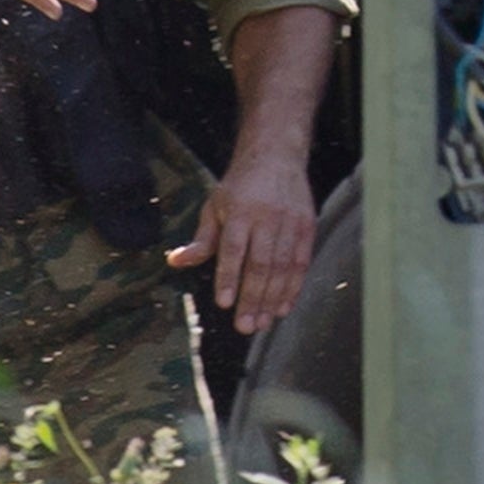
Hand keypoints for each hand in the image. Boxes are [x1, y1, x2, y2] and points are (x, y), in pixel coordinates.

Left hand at [171, 150, 325, 333]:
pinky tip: (283, 307)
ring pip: (282, 267)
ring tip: (262, 323)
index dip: (229, 277)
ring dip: (272, 298)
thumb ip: (201, 239)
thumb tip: (176, 261)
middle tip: (245, 327)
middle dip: (253, 298)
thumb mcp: (214, 206)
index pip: (233, 249)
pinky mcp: (307, 227)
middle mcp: (267, 217)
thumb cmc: (240, 186)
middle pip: (260, 263)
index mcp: (240, 211)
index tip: (224, 304)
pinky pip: (301, 262)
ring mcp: (290, 222)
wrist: (277, 156)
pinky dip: (293, 287)